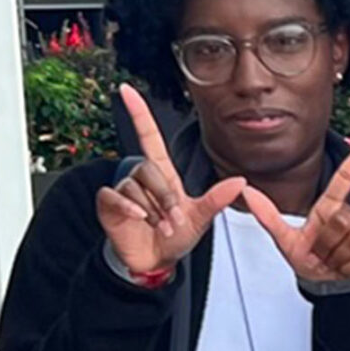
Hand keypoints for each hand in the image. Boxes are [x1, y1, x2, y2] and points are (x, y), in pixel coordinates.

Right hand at [97, 84, 246, 278]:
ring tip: (159, 226)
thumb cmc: (175, 236)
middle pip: (149, 168)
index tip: (126, 90)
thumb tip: (240, 181)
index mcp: (163, 173)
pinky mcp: (109, 204)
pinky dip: (129, 209)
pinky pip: (116, 197)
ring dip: (151, 210)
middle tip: (173, 220)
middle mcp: (141, 177)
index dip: (139, 113)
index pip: (149, 135)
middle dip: (164, 197)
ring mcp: (123, 189)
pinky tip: (138, 219)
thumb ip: (217, 199)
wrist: (155, 261)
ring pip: (135, 186)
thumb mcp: (200, 218)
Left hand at [240, 138, 349, 284]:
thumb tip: (247, 192)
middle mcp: (349, 216)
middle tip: (322, 253)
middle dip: (325, 244)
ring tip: (334, 260)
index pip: (344, 180)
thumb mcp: (285, 240)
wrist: (332, 288)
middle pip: (338, 220)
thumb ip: (267, 216)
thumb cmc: (312, 261)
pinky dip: (349, 267)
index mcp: (329, 208)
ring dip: (337, 257)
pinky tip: (348, 266)